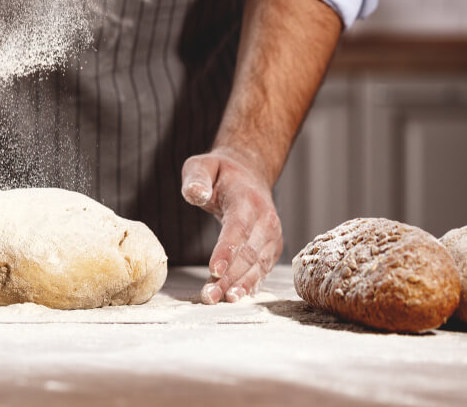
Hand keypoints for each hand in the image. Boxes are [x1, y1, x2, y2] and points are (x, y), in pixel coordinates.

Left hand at [181, 147, 282, 303]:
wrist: (248, 175)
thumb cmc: (220, 173)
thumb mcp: (202, 166)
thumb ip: (196, 178)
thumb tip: (195, 193)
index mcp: (248, 199)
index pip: (238, 227)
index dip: (227, 250)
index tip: (213, 270)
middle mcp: (266, 219)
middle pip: (248, 253)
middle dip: (229, 277)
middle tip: (208, 295)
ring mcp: (272, 236)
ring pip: (257, 266)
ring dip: (239, 286)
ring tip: (219, 299)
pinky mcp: (271, 249)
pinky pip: (262, 270)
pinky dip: (249, 285)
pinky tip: (235, 297)